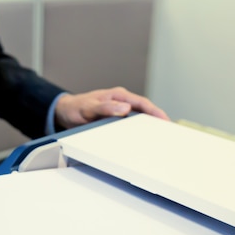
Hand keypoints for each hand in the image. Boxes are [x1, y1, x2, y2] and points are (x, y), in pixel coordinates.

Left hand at [54, 86, 168, 128]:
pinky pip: (130, 123)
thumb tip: (125, 109)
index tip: (166, 121)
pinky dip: (138, 130)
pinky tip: (142, 139)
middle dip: (157, 120)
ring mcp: (119, 110)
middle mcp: (121, 101)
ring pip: (139, 117)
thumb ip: (106, 108)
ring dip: (149, 126)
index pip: (142, 103)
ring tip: (160, 137)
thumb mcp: (89, 108)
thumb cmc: (76, 107)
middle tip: (169, 132)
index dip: (156, 112)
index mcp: (118, 96)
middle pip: (144, 110)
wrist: (65, 111)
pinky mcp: (115, 118)